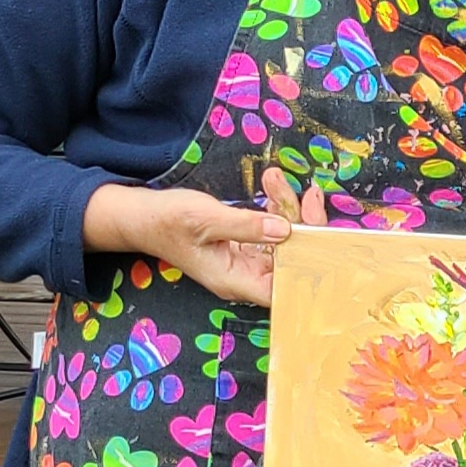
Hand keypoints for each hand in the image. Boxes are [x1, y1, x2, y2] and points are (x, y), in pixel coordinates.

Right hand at [85, 181, 294, 306]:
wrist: (141, 214)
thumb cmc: (165, 221)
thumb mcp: (204, 219)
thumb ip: (245, 225)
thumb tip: (286, 230)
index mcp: (236, 280)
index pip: (285, 288)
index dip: (310, 268)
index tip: (324, 240)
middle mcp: (247, 275)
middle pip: (293, 260)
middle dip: (304, 225)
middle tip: (308, 195)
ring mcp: (248, 259)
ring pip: (286, 239)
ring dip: (287, 208)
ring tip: (274, 179)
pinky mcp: (246, 243)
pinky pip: (273, 229)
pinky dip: (276, 207)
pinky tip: (272, 184)